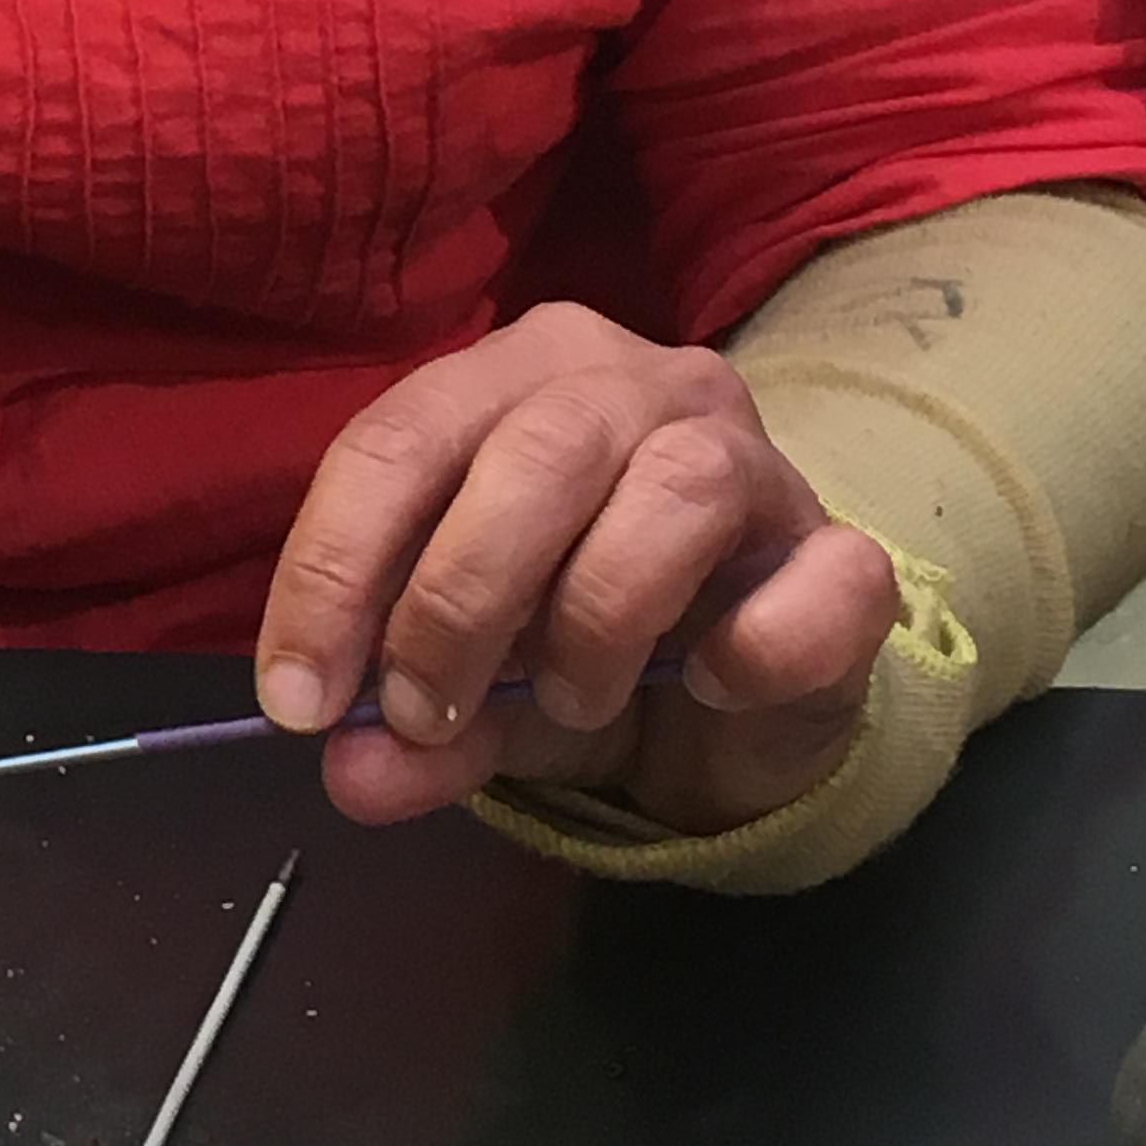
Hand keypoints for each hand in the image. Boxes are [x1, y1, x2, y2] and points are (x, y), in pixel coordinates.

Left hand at [255, 303, 899, 835]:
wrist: (748, 691)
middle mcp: (635, 381)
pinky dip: (751, 651)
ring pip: (675, 490)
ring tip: (569, 698)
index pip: (398, 440)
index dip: (333, 569)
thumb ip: (411, 727)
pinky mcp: (845, 550)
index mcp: (516, 376)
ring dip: (598, 618)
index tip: (300, 700)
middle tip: (426, 713)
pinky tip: (712, 684)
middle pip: (532, 453)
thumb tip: (350, 769)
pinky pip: (816, 584)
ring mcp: (752, 452)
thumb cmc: (584, 641)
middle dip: (456, 600)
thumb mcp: (475, 690)